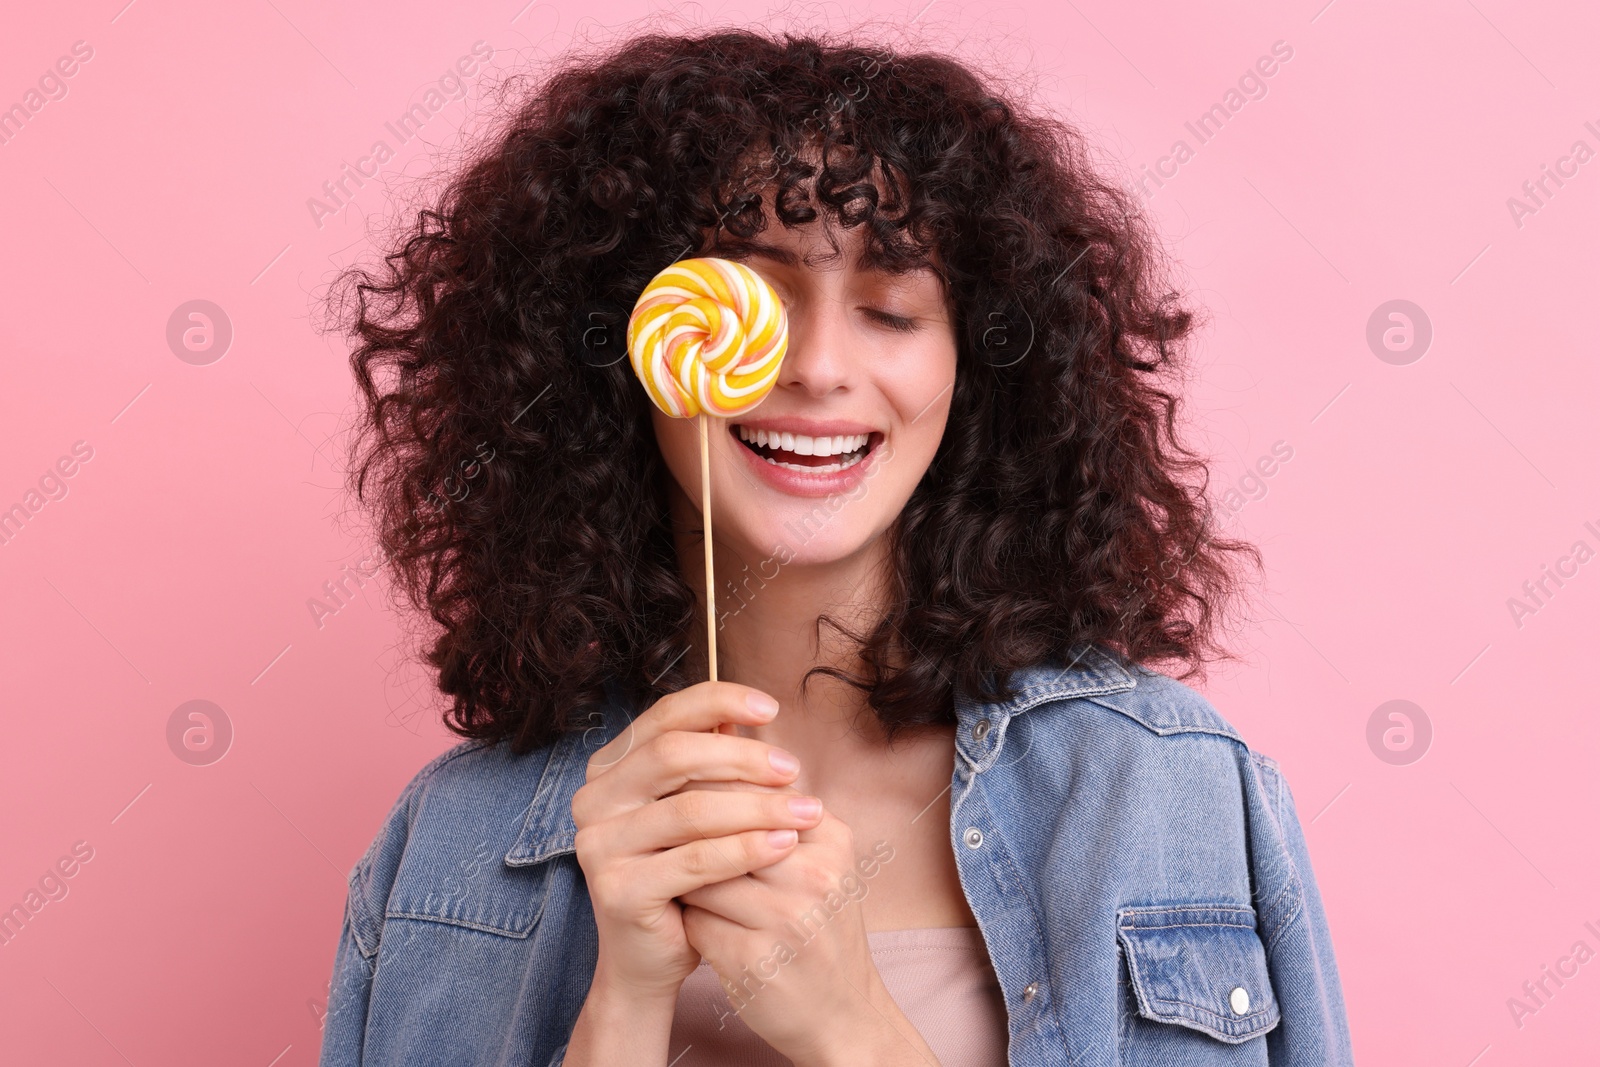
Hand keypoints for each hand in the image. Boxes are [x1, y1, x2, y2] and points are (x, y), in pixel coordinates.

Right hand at [569, 681, 826, 1000]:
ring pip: (690, 810)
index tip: (770, 708)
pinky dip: (746, 849)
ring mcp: (599, 845)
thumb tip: (752, 713)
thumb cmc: (682, 877)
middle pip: (674, 755)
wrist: (650, 959)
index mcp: (608, 769)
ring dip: (757, 807)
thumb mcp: (696, 811)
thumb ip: (712, 764)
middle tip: (792, 769)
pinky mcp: (618, 889)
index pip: (664, 717)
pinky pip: (695, 860)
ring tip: (805, 812)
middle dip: (743, 757)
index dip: (718, 701)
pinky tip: (784, 845)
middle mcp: (593, 800)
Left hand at [676, 805, 942, 1066]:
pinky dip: (688, 921)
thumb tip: (719, 742)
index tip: (684, 797)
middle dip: (690, 833)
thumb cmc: (820, 928)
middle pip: (724, 829)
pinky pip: (695, 923)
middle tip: (665, 836)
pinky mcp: (754, 961)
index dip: (710, 790)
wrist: (844, 1015)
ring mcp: (786, 921)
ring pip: (702, 875)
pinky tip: (693, 924)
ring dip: (683, 879)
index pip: (754, 792)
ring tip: (678, 880)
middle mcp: (815, 876)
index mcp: (831, 840)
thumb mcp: (820, 861)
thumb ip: (776, 811)